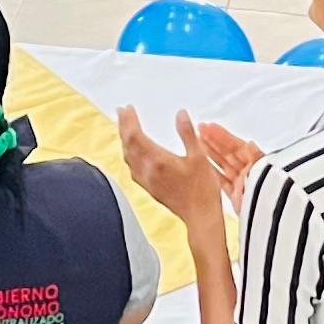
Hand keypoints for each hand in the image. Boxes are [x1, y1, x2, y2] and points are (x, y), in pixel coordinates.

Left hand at [116, 105, 227, 223]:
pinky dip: (128, 155)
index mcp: (158, 161)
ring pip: (128, 157)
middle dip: (123, 126)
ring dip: (124, 140)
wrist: (200, 215)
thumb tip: (180, 114)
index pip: (135, 136)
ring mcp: (147, 181)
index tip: (127, 109)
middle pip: (128, 144)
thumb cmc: (203, 189)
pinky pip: (132, 168)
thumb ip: (187, 133)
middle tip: (121, 112)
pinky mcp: (149, 188)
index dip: (128, 121)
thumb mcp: (199, 157)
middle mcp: (148, 171)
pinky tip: (132, 153)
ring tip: (124, 128)